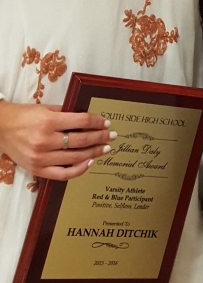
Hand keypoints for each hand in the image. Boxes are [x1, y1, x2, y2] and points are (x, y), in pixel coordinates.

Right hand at [0, 101, 114, 179]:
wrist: (1, 129)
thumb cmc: (25, 116)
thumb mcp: (45, 109)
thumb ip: (65, 114)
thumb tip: (88, 120)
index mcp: (48, 121)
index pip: (81, 121)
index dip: (97, 122)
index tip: (107, 123)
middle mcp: (45, 140)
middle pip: (81, 140)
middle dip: (100, 138)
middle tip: (112, 136)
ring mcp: (41, 157)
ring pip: (75, 158)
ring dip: (93, 153)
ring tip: (104, 149)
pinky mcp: (37, 169)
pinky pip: (63, 174)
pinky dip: (79, 170)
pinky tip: (89, 162)